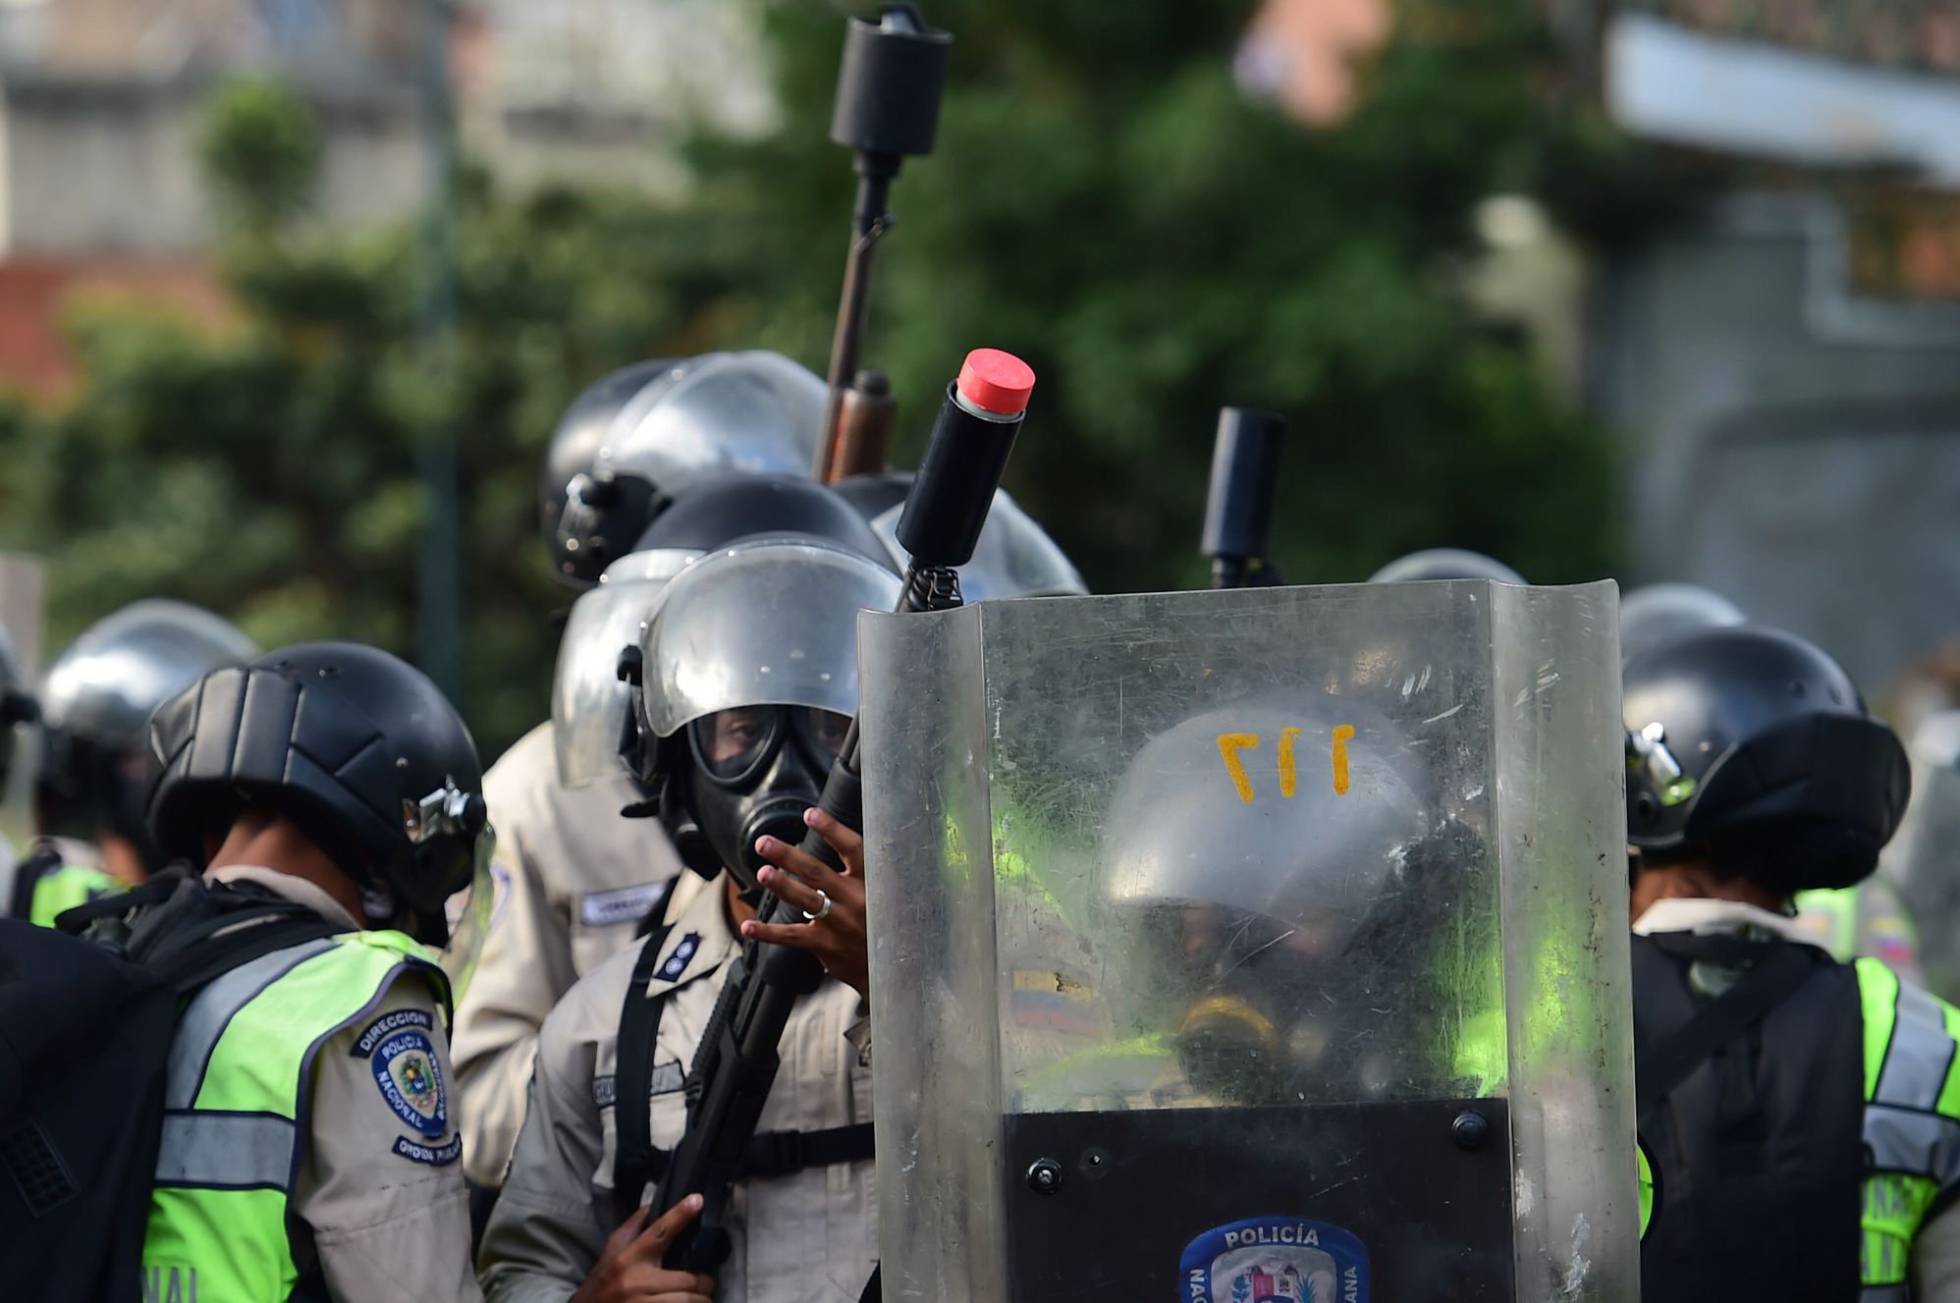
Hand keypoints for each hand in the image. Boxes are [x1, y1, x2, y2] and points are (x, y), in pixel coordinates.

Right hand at [571, 1194, 716, 1302]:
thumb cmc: (601, 1280)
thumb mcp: (611, 1252)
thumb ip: (632, 1228)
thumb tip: (653, 1204)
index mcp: (629, 1257)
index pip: (659, 1232)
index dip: (680, 1215)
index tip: (698, 1200)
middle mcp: (636, 1281)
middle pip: (687, 1279)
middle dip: (704, 1282)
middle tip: (707, 1282)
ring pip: (687, 1301)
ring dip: (701, 1300)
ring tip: (703, 1297)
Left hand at [745, 806, 870, 997]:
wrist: (896, 966)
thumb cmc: (886, 920)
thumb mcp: (889, 891)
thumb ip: (868, 869)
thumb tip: (842, 839)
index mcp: (872, 881)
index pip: (852, 849)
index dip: (831, 830)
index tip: (810, 814)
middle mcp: (857, 899)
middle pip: (817, 872)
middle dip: (788, 855)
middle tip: (763, 842)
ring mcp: (841, 923)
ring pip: (806, 900)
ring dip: (782, 885)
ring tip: (762, 873)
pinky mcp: (827, 945)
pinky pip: (793, 937)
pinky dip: (768, 932)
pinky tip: (748, 926)